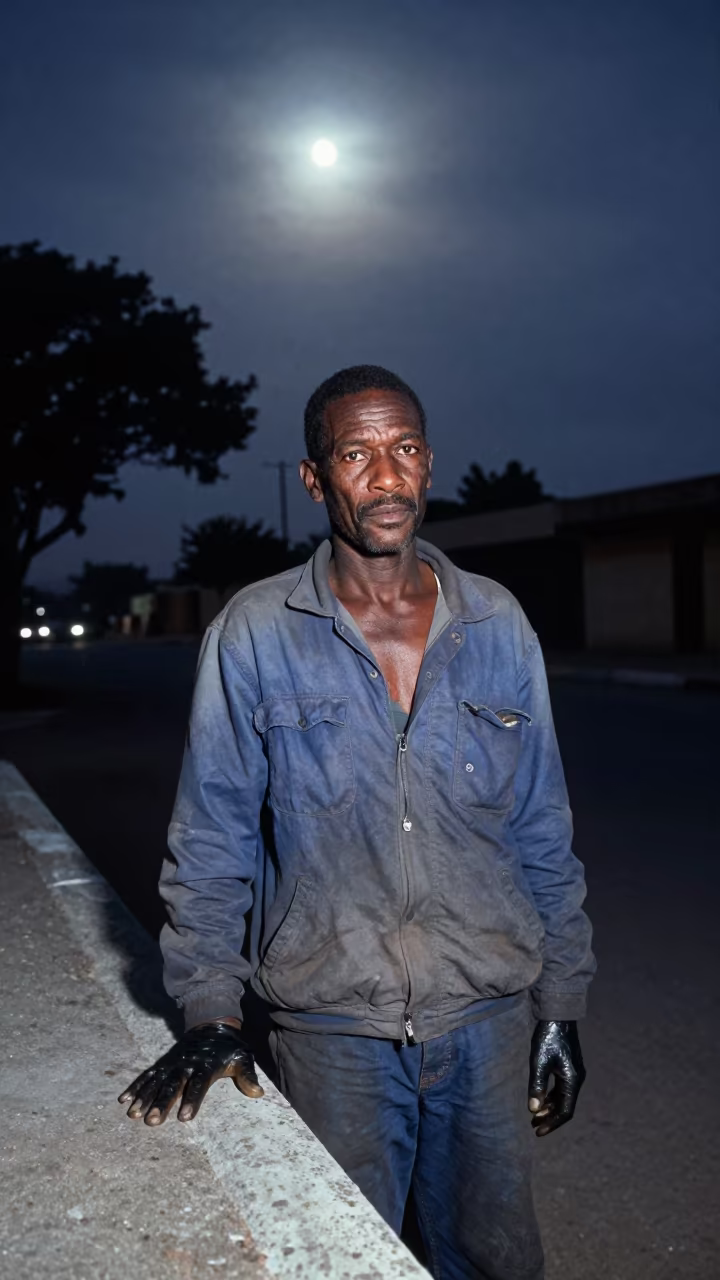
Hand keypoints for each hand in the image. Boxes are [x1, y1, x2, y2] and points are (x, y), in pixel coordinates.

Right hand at [118, 1020, 263, 1125]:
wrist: (211, 1024)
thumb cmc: (229, 1048)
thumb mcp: (243, 1057)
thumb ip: (248, 1075)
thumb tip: (258, 1092)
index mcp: (206, 1066)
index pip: (199, 1085)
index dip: (192, 1101)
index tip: (185, 1118)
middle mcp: (186, 1064)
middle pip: (173, 1085)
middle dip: (162, 1103)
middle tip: (152, 1121)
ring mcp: (172, 1063)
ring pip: (156, 1081)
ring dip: (144, 1097)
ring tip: (133, 1114)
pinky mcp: (163, 1063)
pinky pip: (147, 1075)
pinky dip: (136, 1086)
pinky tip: (124, 1099)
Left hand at [528, 1020, 585, 1136]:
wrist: (557, 1014)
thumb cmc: (547, 1037)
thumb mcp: (539, 1061)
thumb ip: (537, 1085)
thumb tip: (533, 1110)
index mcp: (572, 1080)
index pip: (565, 1111)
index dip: (552, 1124)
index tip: (537, 1131)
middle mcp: (577, 1079)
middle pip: (565, 1107)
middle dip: (550, 1118)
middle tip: (533, 1126)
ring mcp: (574, 1073)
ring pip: (563, 1098)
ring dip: (549, 1108)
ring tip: (534, 1116)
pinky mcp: (568, 1067)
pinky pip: (561, 1089)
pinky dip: (551, 1097)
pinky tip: (540, 1100)